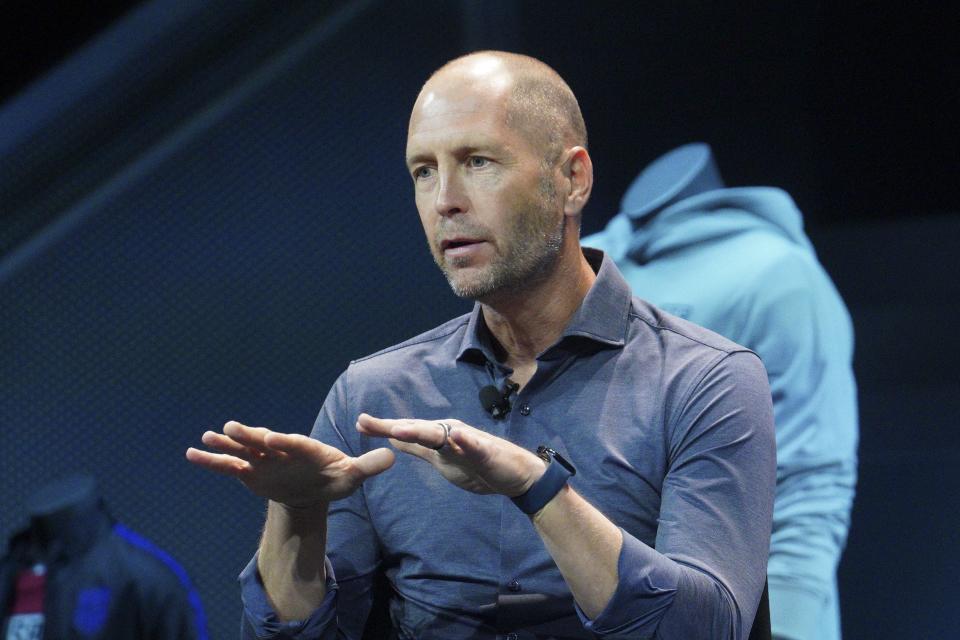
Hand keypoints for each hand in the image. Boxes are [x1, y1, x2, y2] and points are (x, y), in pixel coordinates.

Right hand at [186, 421, 393, 507]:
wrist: (315, 489)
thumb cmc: (334, 478)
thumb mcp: (352, 475)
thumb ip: (368, 466)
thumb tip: (392, 457)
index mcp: (305, 448)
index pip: (293, 443)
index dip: (283, 441)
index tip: (271, 438)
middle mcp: (281, 450)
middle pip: (263, 440)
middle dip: (249, 435)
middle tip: (230, 427)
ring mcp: (263, 459)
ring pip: (243, 449)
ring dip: (226, 444)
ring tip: (206, 438)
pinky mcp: (251, 471)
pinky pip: (230, 465)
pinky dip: (212, 461)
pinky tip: (191, 454)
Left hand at [355, 414, 544, 496]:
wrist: (515, 475)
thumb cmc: (478, 466)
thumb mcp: (441, 460)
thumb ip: (419, 449)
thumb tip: (393, 440)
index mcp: (439, 436)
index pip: (407, 431)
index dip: (383, 427)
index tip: (359, 423)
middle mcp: (450, 434)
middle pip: (416, 429)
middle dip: (391, 425)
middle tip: (365, 422)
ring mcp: (467, 442)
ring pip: (440, 435)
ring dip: (419, 432)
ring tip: (398, 430)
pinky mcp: (485, 452)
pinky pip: (474, 446)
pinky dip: (466, 441)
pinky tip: (457, 436)